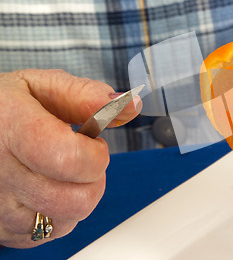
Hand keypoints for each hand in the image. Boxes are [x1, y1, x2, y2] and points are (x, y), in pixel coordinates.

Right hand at [0, 69, 139, 247]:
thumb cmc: (2, 108)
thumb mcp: (39, 87)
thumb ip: (85, 96)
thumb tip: (130, 106)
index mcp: (10, 129)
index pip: (68, 159)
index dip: (95, 155)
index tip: (94, 143)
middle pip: (74, 200)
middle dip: (94, 178)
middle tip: (81, 158)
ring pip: (65, 222)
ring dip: (78, 197)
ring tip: (61, 172)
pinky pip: (47, 234)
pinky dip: (58, 214)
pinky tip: (46, 189)